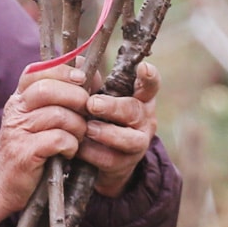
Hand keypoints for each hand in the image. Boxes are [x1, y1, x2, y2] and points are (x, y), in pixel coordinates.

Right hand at [0, 66, 90, 226]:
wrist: (0, 185)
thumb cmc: (27, 148)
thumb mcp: (36, 119)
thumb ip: (56, 98)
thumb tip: (89, 77)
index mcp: (19, 98)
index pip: (37, 71)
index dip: (63, 70)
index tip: (83, 79)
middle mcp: (16, 111)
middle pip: (48, 89)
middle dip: (76, 97)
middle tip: (87, 111)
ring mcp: (18, 132)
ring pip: (58, 115)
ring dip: (77, 126)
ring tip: (78, 136)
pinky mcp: (24, 154)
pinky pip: (57, 140)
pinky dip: (71, 145)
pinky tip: (69, 151)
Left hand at [77, 62, 158, 197]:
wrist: (107, 160)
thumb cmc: (103, 117)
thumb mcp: (101, 97)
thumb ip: (92, 81)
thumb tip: (77, 61)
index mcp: (140, 98)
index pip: (151, 85)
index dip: (149, 77)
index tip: (143, 68)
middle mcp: (144, 119)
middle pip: (134, 111)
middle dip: (113, 107)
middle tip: (92, 104)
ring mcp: (138, 143)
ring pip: (128, 139)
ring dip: (106, 133)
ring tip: (87, 128)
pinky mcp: (125, 165)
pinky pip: (111, 159)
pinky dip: (93, 153)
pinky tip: (79, 146)